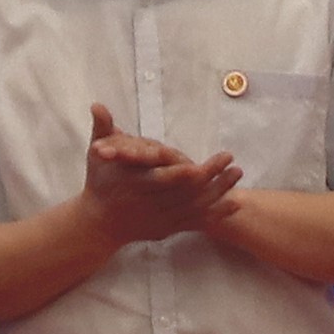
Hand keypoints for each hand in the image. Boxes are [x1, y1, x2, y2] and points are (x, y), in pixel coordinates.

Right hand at [79, 102, 241, 245]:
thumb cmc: (100, 182)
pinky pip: (196, 222)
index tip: (201, 165)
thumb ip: (102, 129)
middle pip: (185, 194)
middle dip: (210, 179)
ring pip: (195, 209)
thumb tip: (97, 105)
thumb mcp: (97, 154)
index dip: (182, 174)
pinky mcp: (170, 229)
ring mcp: (161, 220)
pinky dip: (216, 214)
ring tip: (237, 174)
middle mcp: (150, 206)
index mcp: (134, 186)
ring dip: (218, 193)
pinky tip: (234, 203)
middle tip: (231, 161)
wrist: (100, 222)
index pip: (161, 181)